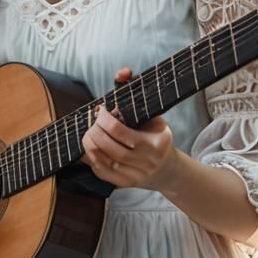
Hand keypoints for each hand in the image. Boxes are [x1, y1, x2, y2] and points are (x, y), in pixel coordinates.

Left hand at [81, 66, 180, 192]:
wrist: (167, 169)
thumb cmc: (157, 136)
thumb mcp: (154, 115)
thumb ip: (135, 92)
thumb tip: (123, 72)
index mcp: (156, 144)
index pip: (121, 132)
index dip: (105, 120)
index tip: (101, 111)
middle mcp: (147, 162)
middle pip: (110, 148)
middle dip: (95, 132)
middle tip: (92, 122)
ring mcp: (136, 176)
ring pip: (103, 161)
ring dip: (90, 144)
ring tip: (89, 133)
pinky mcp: (126, 184)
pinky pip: (102, 172)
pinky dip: (91, 159)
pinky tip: (91, 148)